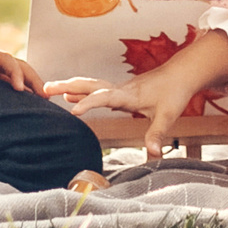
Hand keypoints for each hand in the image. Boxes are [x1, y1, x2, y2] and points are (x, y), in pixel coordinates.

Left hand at [0, 22, 45, 94]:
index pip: (5, 60)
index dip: (16, 73)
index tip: (20, 91)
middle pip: (16, 64)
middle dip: (33, 78)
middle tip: (47, 97)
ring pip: (10, 70)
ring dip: (27, 81)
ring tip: (40, 100)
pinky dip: (13, 85)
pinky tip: (17, 98)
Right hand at [52, 29, 227, 155]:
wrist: (182, 73)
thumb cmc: (175, 92)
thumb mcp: (168, 115)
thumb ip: (157, 134)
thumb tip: (153, 154)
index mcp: (129, 95)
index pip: (104, 96)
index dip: (89, 103)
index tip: (73, 111)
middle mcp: (120, 89)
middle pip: (90, 85)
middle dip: (67, 86)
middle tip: (45, 89)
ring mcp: (119, 89)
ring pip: (90, 85)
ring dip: (70, 86)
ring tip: (48, 89)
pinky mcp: (121, 91)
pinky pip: (96, 90)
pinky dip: (81, 91)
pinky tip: (71, 95)